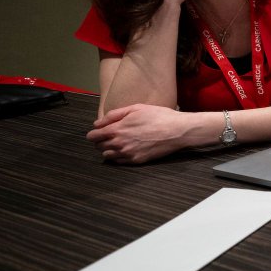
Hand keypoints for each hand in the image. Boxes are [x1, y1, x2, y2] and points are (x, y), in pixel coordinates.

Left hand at [87, 104, 201, 163]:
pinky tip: (127, 149)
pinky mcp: (137, 161)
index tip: (99, 131)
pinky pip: (119, 162)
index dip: (94, 133)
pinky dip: (119, 156)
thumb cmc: (158, 116)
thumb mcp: (135, 108)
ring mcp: (128, 154)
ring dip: (109, 149)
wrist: (178, 131)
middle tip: (111, 135)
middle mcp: (119, 144)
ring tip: (119, 142)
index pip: (93, 136)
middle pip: (98, 147)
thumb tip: (97, 123)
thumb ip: (113, 115)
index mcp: (117, 130)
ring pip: (107, 155)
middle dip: (101, 141)